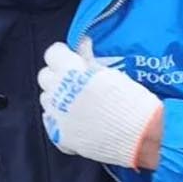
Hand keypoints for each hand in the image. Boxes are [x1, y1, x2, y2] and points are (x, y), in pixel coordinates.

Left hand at [38, 39, 163, 169]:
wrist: (137, 136)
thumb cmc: (130, 101)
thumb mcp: (112, 74)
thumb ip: (90, 60)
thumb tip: (82, 45)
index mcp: (70, 71)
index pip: (53, 53)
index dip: (62, 54)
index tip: (71, 56)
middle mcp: (58, 91)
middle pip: (45, 76)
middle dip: (57, 74)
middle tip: (74, 78)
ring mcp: (56, 114)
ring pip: (46, 98)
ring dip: (57, 96)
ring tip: (76, 100)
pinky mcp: (58, 134)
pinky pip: (50, 121)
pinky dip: (58, 118)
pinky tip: (73, 118)